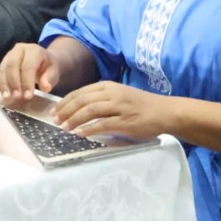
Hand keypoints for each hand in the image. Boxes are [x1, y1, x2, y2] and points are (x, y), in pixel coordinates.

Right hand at [0, 43, 58, 100]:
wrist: (42, 61)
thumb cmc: (48, 67)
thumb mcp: (54, 72)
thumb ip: (50, 79)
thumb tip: (45, 87)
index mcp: (34, 50)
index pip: (28, 65)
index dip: (27, 81)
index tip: (27, 96)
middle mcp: (20, 50)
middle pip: (12, 65)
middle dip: (13, 82)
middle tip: (16, 97)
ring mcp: (9, 55)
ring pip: (3, 68)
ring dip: (4, 83)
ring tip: (6, 97)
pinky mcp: (3, 62)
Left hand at [52, 81, 169, 139]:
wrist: (165, 111)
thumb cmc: (141, 105)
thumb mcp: (119, 96)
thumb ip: (101, 100)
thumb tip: (78, 110)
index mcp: (108, 86)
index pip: (80, 92)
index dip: (65, 101)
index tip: (55, 111)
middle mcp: (112, 93)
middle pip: (82, 100)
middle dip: (65, 110)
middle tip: (55, 120)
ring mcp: (119, 107)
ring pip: (90, 110)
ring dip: (74, 119)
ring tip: (64, 128)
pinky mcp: (126, 121)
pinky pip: (103, 124)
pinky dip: (89, 129)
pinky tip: (80, 134)